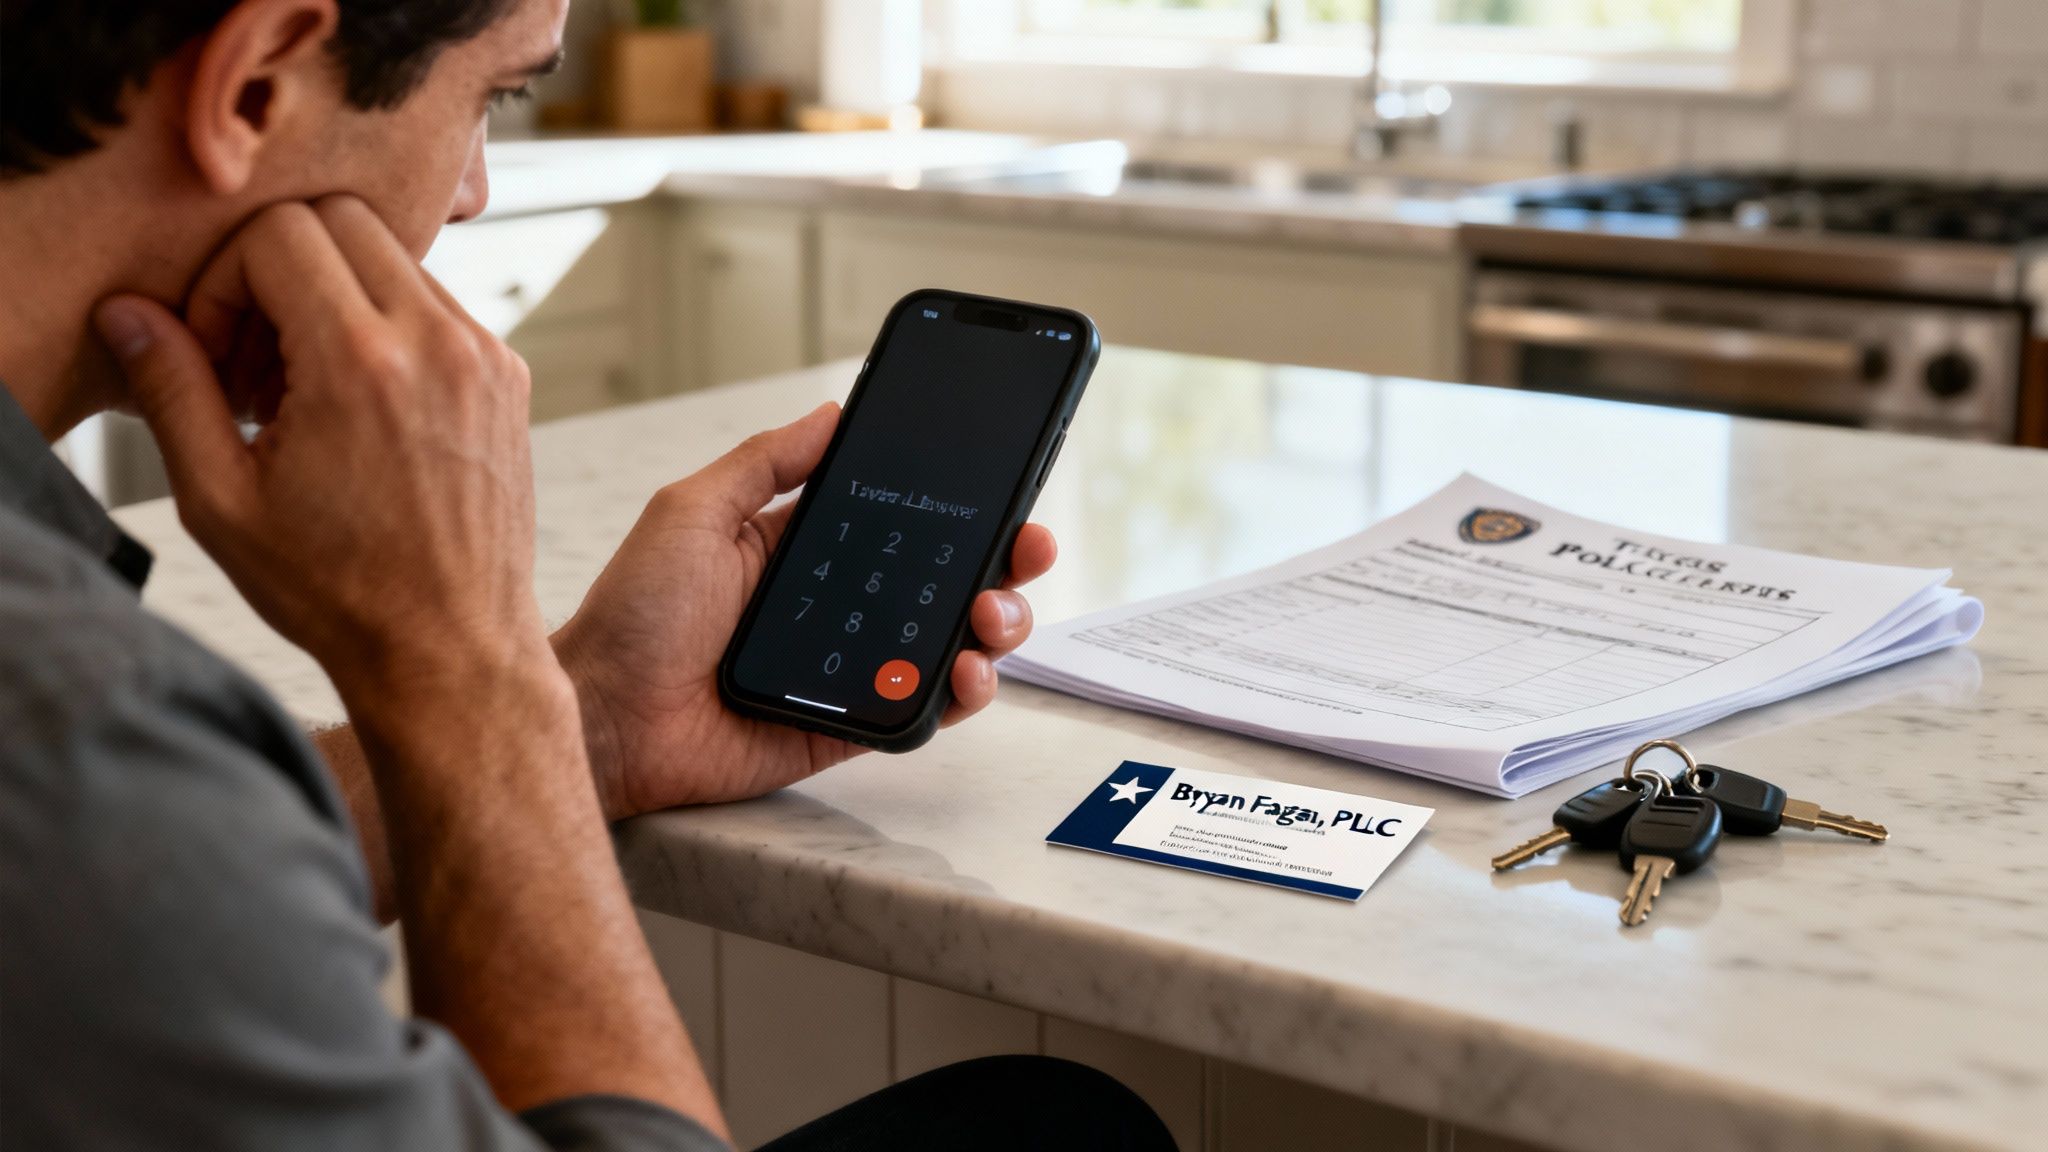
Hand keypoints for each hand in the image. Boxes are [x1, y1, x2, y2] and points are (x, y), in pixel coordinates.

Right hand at [95, 196, 547, 692]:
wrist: (451, 647)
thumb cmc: (340, 590)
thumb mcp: (222, 500)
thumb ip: (171, 390)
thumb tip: (130, 314)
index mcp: (362, 362)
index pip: (275, 233)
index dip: (222, 283)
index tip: (217, 358)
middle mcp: (437, 342)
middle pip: (337, 218)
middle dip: (275, 267)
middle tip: (251, 358)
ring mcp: (485, 355)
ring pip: (391, 255)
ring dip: (332, 294)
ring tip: (300, 390)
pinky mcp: (510, 376)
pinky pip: (435, 303)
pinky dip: (385, 325)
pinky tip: (355, 405)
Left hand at [551, 403, 1057, 817]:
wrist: (606, 716)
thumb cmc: (632, 616)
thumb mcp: (693, 511)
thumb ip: (766, 462)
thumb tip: (832, 410)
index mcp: (806, 550)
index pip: (903, 523)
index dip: (959, 508)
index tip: (1005, 487)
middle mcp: (839, 607)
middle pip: (946, 579)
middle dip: (1003, 562)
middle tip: (1026, 549)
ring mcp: (850, 669)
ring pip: (950, 644)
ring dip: (995, 626)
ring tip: (991, 616)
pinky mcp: (850, 726)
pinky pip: (923, 710)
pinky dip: (962, 693)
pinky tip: (969, 673)